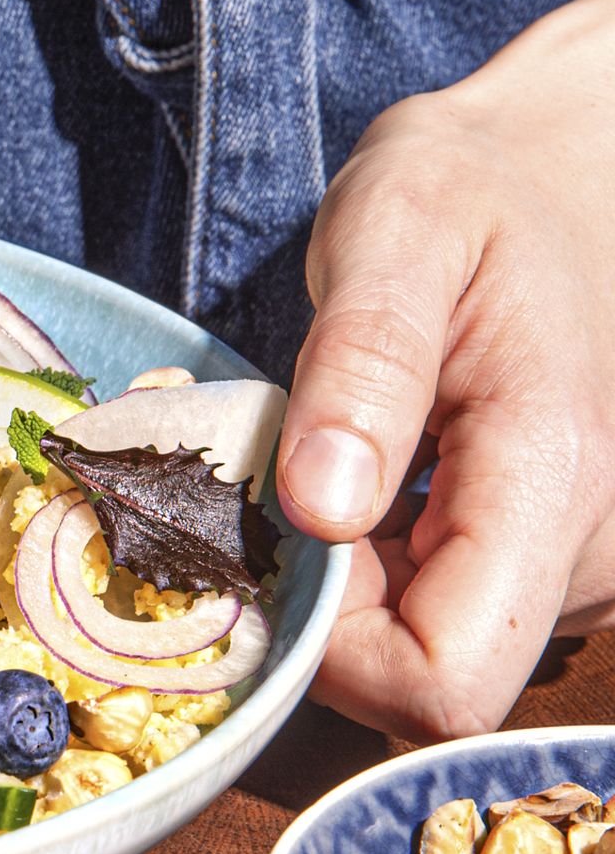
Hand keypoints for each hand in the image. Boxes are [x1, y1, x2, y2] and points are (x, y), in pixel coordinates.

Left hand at [277, 0, 614, 740]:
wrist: (561, 170)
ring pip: (426, 654)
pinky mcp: (549, 561)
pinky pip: (440, 617)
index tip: (270, 548)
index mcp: (555, 476)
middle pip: (423, 681)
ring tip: (320, 467)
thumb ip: (363, 365)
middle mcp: (591, 551)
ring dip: (346, 590)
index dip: (333, 654)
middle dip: (325, 617)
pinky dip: (375, 575)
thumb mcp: (398, 230)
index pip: (444, 682)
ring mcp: (578, 566)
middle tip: (275, 489)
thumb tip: (320, 511)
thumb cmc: (471, 190)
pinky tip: (354, 486)